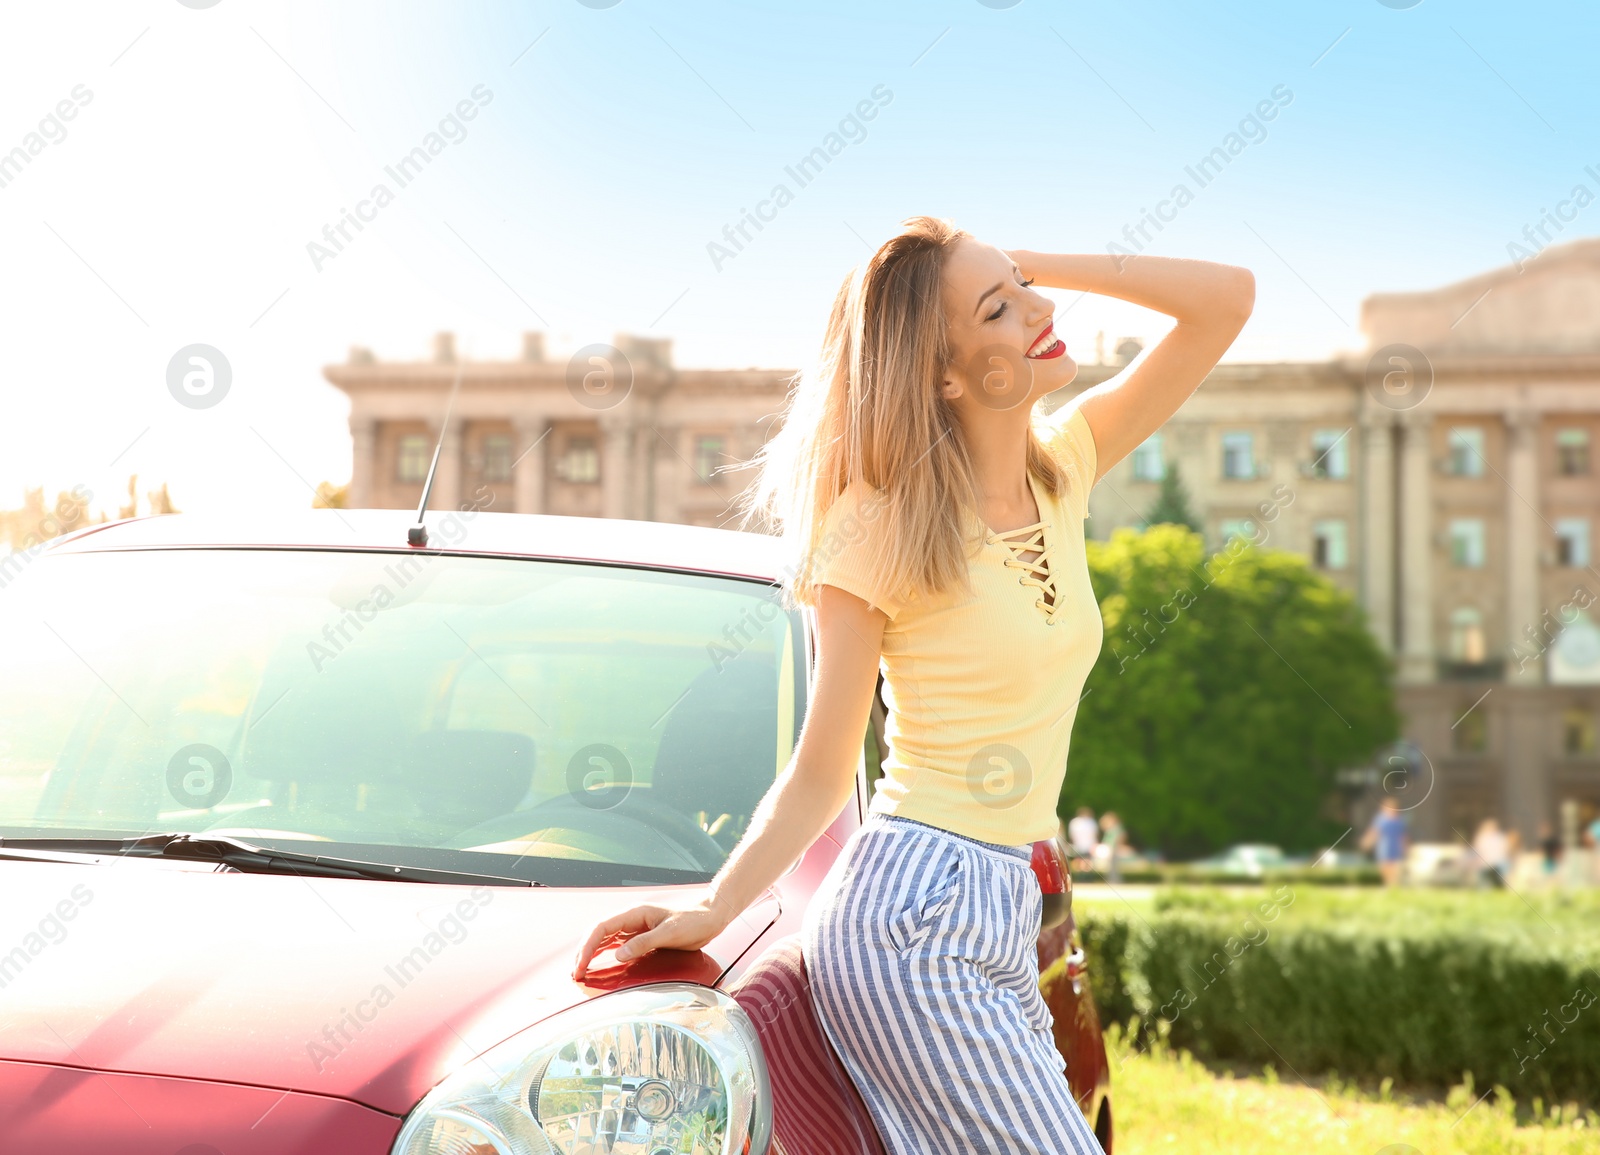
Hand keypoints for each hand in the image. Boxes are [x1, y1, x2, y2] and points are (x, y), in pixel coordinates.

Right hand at [572, 892, 732, 979]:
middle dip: (583, 952)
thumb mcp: (670, 933)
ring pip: (604, 940)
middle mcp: (631, 920)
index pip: (602, 928)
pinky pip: (616, 945)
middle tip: (575, 974)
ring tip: (580, 972)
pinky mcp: (642, 938)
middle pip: (598, 934)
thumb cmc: (693, 920)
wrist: (710, 917)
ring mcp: (635, 928)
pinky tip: (597, 965)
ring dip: (590, 954)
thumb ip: (644, 943)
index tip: (581, 965)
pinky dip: (603, 955)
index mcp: (635, 913)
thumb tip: (618, 955)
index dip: (587, 946)